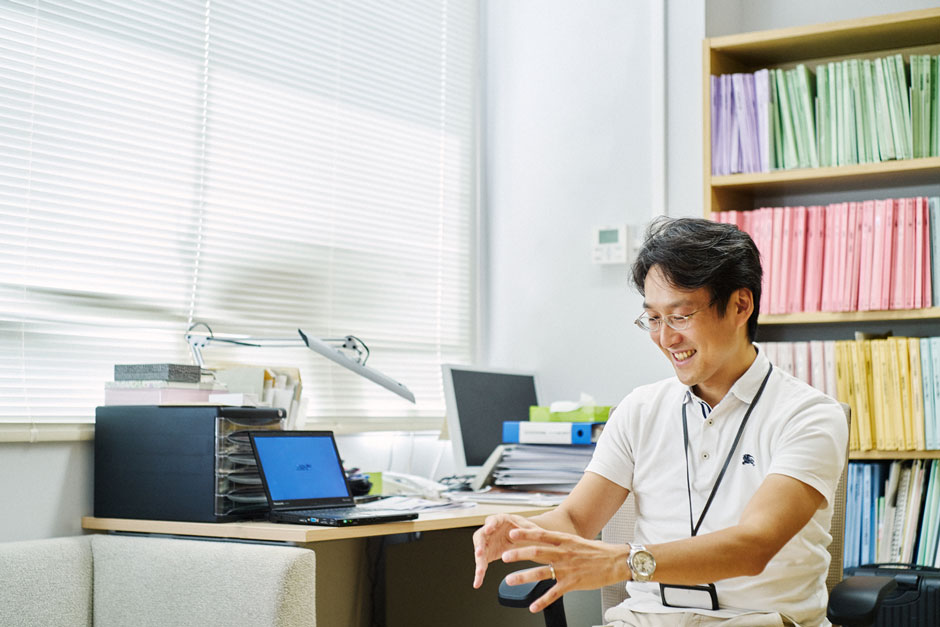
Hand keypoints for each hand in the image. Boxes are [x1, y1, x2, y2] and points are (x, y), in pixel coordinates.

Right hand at [472, 513, 539, 588]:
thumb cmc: (526, 530)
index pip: (493, 520)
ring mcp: (487, 543)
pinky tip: (478, 582)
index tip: (489, 529)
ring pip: (480, 552)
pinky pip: (482, 564)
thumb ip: (530, 532)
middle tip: (480, 553)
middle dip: (479, 545)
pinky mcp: (488, 554)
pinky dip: (480, 574)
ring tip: (479, 572)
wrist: (525, 538)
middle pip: (481, 537)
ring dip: (478, 562)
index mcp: (500, 520)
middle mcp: (490, 531)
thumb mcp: (530, 529)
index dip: (489, 525)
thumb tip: (533, 533)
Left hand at [500, 527, 629, 612]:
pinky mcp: (573, 583)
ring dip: (523, 577)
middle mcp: (564, 553)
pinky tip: (533, 606)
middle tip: (504, 556)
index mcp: (564, 540)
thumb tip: (545, 538)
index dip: (525, 534)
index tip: (512, 533)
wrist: (616, 561)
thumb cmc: (598, 551)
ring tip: (509, 580)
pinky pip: (554, 594)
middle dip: (518, 554)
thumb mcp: (577, 540)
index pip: (541, 535)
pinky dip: (542, 601)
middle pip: (537, 552)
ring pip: (541, 573)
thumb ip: (560, 541)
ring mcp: (567, 569)